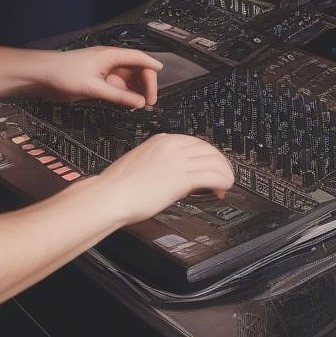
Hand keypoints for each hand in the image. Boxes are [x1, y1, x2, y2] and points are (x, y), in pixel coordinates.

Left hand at [40, 46, 161, 108]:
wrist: (41, 75)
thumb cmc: (64, 74)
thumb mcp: (94, 88)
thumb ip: (118, 96)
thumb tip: (139, 103)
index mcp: (110, 56)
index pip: (138, 58)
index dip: (151, 66)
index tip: (162, 74)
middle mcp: (109, 61)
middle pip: (135, 70)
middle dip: (145, 84)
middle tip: (149, 101)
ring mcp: (103, 71)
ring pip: (127, 80)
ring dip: (135, 91)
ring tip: (140, 105)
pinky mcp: (97, 80)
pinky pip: (117, 87)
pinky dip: (124, 94)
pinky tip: (127, 103)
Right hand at [100, 133, 234, 224]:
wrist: (110, 195)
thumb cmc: (118, 185)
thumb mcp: (140, 162)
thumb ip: (159, 161)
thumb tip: (171, 172)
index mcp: (161, 140)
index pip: (195, 142)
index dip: (206, 155)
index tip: (209, 165)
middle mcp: (172, 146)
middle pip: (208, 149)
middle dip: (219, 162)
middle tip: (221, 175)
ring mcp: (178, 161)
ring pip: (215, 161)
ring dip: (224, 173)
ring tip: (225, 184)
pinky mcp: (182, 178)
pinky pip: (213, 175)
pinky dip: (223, 181)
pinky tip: (223, 189)